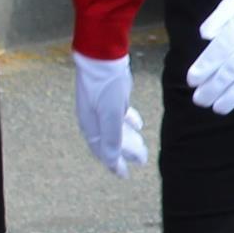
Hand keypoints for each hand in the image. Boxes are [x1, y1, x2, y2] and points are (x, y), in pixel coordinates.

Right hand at [73, 50, 149, 176]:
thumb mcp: (110, 115)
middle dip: (124, 153)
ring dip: (129, 139)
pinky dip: (129, 122)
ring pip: (116, 129)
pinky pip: (120, 115)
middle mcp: (95, 119)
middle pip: (110, 142)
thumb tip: (112, 160)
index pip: (102, 151)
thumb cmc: (104, 85)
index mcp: (91, 125)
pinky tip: (138, 124)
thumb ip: (112, 138)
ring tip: (142, 147)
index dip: (113, 164)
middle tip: (140, 160)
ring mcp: (102, 107)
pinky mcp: (111, 96)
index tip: (124, 175)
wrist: (102, 57)